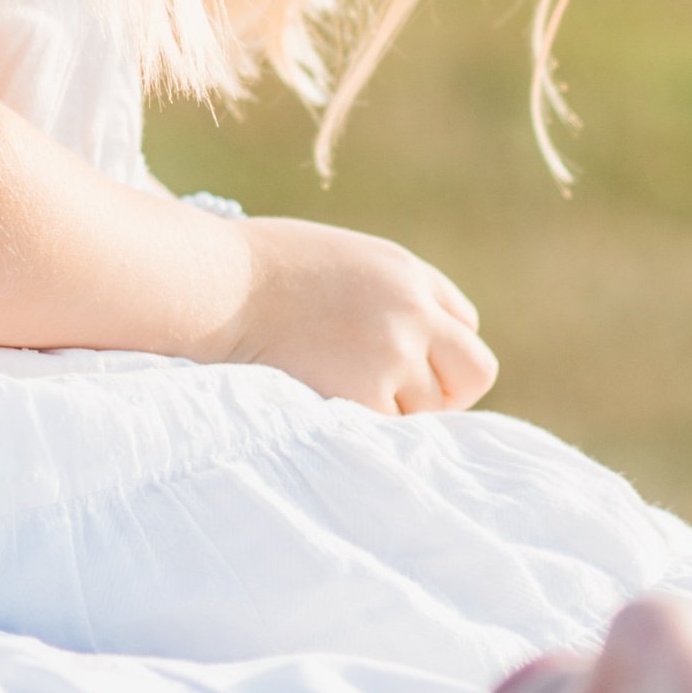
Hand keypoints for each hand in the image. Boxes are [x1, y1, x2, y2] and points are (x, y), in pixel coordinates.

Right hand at [224, 219, 496, 414]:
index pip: (464, 325)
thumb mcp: (342, 260)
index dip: (438, 351)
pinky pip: (389, 431)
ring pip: (428, 410)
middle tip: (401, 400)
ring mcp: (394, 354)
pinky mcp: (365, 394)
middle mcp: (414, 312)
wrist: (216, 288)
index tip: (405, 365)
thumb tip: (413, 345)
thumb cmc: (258, 272)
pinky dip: (365, 430)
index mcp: (408, 274)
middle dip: (449, 392)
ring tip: (338, 396)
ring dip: (394, 412)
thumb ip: (386, 295)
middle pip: (475, 372)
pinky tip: (327, 408)